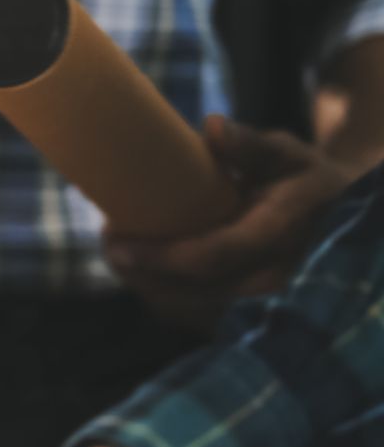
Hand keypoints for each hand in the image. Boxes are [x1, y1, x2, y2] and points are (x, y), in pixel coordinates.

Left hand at [104, 115, 359, 328]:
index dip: (159, 255)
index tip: (115, 239)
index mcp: (282, 234)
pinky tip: (141, 271)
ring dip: (146, 284)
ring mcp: (264, 306)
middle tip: (109, 241)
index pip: (213, 256)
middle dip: (141, 271)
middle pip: (191, 291)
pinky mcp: (249, 318)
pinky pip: (194, 318)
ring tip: (118, 252)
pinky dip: (162, 296)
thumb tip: (212, 128)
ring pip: (188, 310)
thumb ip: (252, 146)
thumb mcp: (287, 157)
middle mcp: (275, 279)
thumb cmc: (305, 182)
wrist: (338, 223)